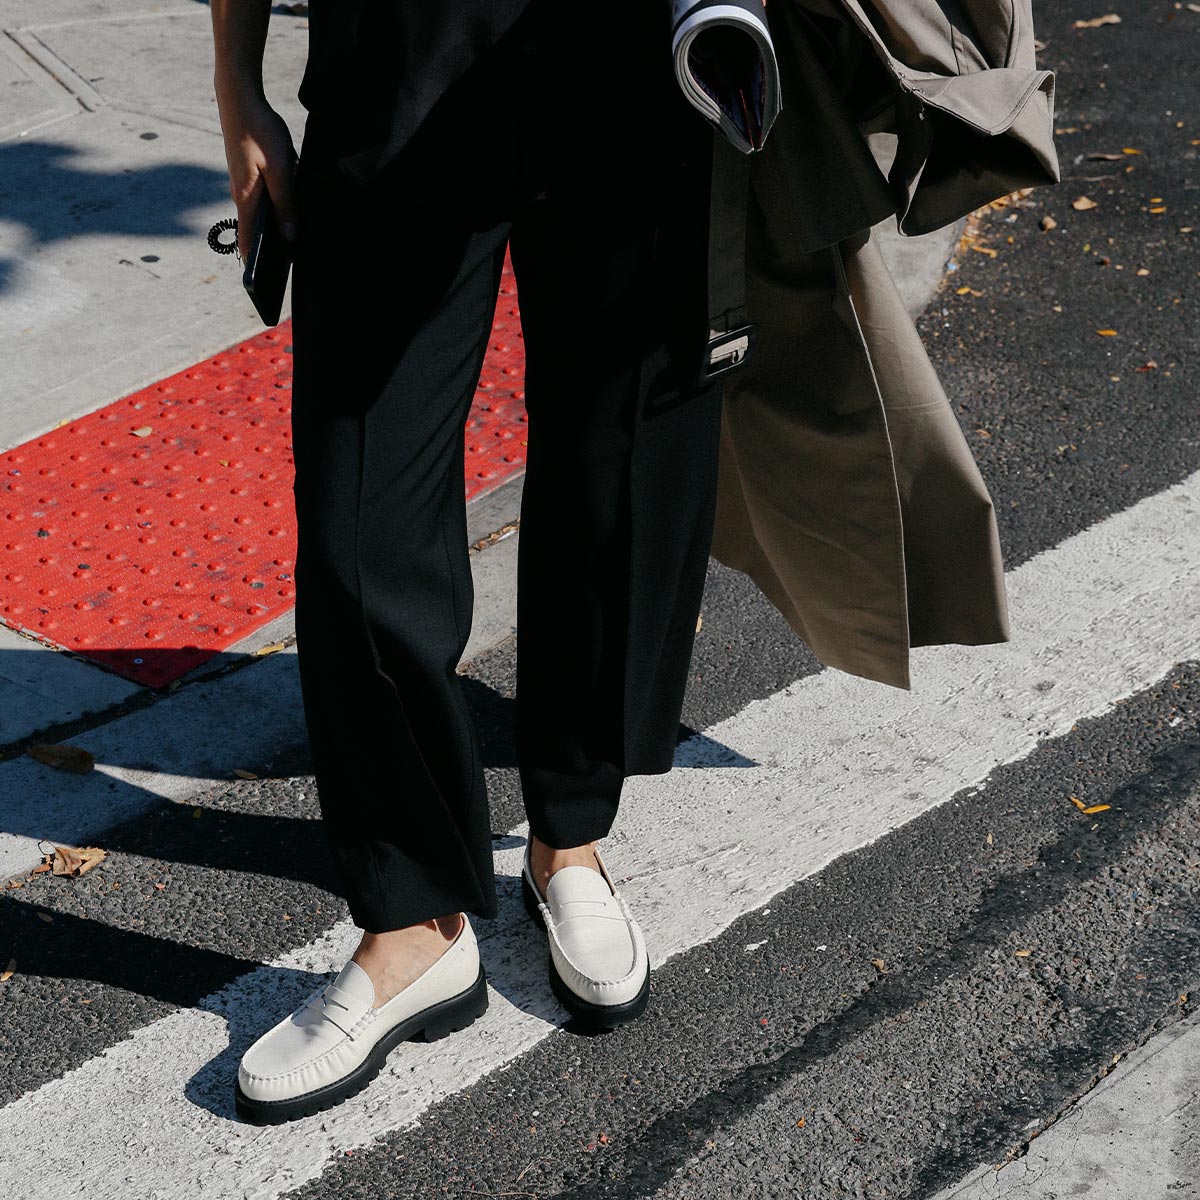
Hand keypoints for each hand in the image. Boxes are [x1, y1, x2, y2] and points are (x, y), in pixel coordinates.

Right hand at [215, 92, 299, 259]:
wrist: (240, 98)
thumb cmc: (260, 131)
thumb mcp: (280, 170)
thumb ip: (286, 204)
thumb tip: (290, 236)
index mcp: (245, 199)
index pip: (247, 240)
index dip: (255, 263)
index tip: (264, 283)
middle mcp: (240, 195)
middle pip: (254, 230)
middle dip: (268, 249)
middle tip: (286, 269)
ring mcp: (243, 184)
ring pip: (259, 214)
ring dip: (273, 229)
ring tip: (292, 246)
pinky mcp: (248, 174)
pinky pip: (261, 199)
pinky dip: (273, 210)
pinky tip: (289, 214)